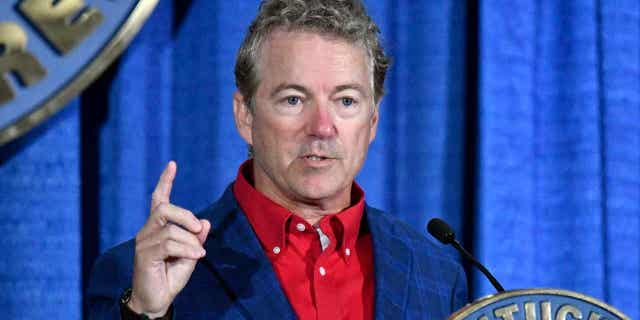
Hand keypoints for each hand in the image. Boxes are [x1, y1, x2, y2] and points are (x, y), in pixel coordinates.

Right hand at [128, 161, 210, 316]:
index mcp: (157, 228)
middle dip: (186, 215)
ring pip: (170, 229)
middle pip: (164, 209)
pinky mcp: (144, 256)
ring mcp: (143, 243)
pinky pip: (169, 244)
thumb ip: (196, 238)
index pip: (159, 200)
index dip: (165, 181)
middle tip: (199, 228)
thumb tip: (205, 222)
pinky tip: (196, 255)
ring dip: (190, 240)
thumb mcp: (190, 254)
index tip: (172, 164)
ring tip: (198, 252)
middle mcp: (147, 231)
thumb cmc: (171, 276)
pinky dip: (187, 248)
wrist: (157, 300)